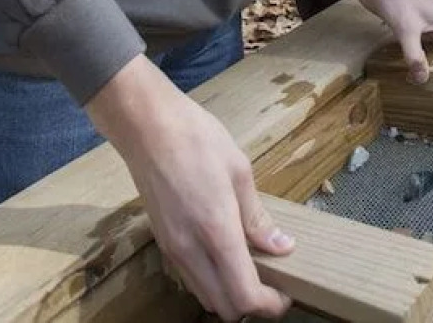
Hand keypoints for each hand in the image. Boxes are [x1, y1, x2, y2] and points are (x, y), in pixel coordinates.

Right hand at [86, 56, 291, 320]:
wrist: (146, 127)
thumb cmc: (197, 140)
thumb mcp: (239, 171)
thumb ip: (257, 218)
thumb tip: (281, 247)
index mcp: (216, 231)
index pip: (243, 296)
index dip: (269, 306)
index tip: (285, 295)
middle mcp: (190, 250)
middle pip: (223, 307)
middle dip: (251, 305)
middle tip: (273, 284)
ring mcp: (172, 249)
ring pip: (204, 296)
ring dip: (229, 295)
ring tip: (251, 270)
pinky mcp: (162, 242)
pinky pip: (190, 278)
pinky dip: (211, 281)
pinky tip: (224, 256)